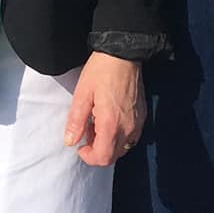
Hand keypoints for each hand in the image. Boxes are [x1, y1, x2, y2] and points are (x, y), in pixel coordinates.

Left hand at [65, 51, 144, 166]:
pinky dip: (119, 135)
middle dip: (98, 150)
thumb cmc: (101, 72)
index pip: (103, 158)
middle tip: (87, 130)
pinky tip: (110, 117)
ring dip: (108, 143)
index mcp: (111, 125)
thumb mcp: (82, 94)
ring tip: (97, 122)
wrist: (123, 55)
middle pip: (114, 156)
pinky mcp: (142, 116)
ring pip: (123, 148)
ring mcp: (138, 123)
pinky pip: (131, 137)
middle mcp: (128, 129)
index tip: (80, 145)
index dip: (89, 157)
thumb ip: (76, 122)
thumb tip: (70, 142)